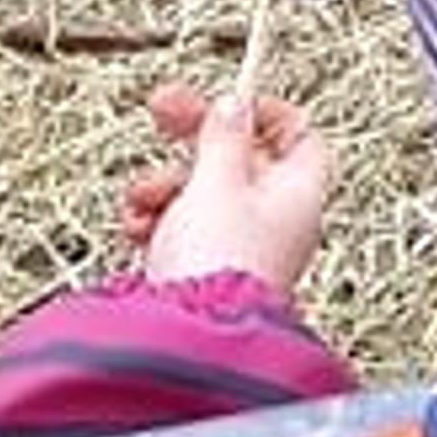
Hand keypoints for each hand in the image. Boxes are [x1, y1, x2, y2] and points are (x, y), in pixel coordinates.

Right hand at [126, 85, 334, 301]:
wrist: (189, 337)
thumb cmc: (218, 264)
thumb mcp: (217, 183)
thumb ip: (223, 140)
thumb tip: (235, 105)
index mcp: (298, 192)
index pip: (297, 135)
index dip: (264, 111)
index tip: (227, 98)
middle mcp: (276, 220)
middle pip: (240, 159)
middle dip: (196, 139)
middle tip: (161, 110)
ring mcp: (241, 248)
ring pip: (203, 195)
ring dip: (167, 185)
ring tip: (143, 197)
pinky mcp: (205, 274)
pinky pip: (183, 232)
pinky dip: (159, 223)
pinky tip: (138, 228)